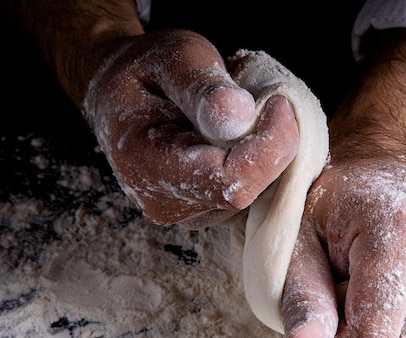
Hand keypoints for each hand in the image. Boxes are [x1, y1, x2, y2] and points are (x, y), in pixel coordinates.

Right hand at [2, 1, 299, 226]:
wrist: (123, 96)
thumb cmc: (147, 70)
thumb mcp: (171, 57)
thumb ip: (200, 85)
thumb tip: (240, 116)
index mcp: (146, 167)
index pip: (229, 180)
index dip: (268, 146)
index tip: (282, 103)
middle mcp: (166, 204)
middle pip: (246, 190)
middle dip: (272, 148)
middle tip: (274, 102)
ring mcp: (187, 212)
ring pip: (254, 195)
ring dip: (269, 155)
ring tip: (254, 115)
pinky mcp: (206, 209)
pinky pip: (252, 194)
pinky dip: (262, 164)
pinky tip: (249, 135)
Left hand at [281, 158, 405, 337]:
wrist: (390, 166)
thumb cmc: (336, 203)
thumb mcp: (300, 240)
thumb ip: (302, 296)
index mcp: (399, 231)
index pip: (373, 335)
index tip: (323, 310)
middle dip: (362, 332)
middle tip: (346, 288)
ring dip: (389, 325)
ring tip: (374, 279)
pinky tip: (401, 280)